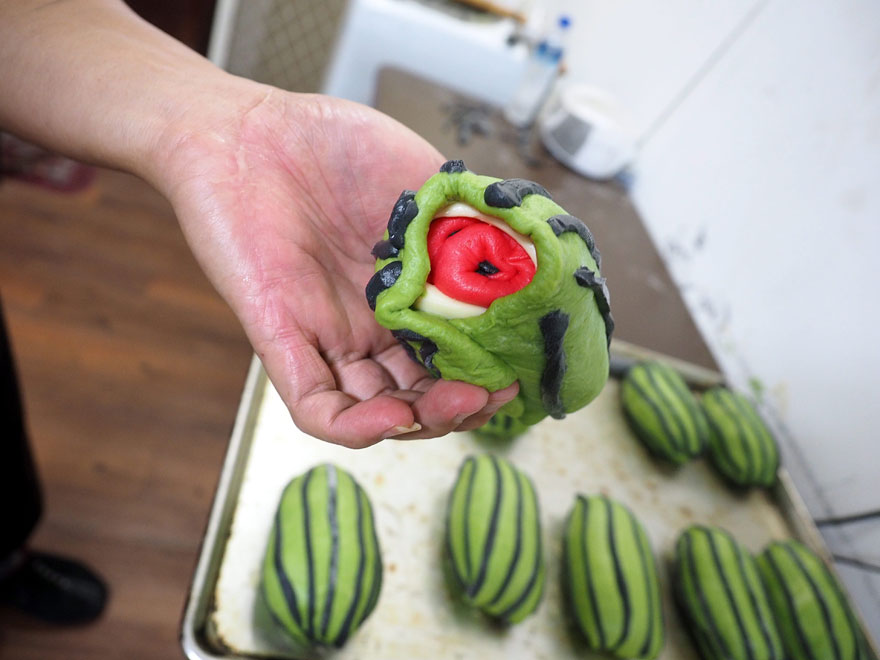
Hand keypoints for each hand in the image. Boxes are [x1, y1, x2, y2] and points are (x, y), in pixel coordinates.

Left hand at [153, 83, 517, 447]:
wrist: (251, 127)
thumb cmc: (332, 145)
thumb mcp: (425, 181)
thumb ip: (474, 222)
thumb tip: (536, 256)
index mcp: (405, 293)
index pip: (450, 354)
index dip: (485, 369)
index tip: (520, 364)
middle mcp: (368, 324)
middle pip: (418, 391)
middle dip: (461, 403)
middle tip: (496, 390)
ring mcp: (326, 336)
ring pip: (374, 409)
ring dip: (421, 420)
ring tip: (463, 402)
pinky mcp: (281, 339)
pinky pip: (315, 404)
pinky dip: (356, 424)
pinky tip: (396, 416)